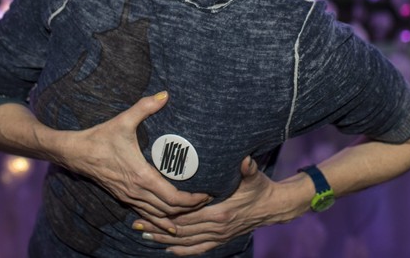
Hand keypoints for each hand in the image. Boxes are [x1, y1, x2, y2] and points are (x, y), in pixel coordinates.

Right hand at [64, 92, 210, 232]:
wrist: (76, 153)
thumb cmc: (101, 138)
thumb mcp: (124, 120)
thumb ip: (145, 107)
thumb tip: (165, 94)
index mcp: (141, 176)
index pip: (173, 198)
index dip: (192, 200)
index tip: (206, 194)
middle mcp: (136, 191)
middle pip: (169, 210)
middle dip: (189, 208)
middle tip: (206, 200)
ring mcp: (129, 197)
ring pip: (157, 215)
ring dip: (175, 215)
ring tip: (192, 209)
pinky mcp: (122, 197)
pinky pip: (145, 213)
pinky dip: (159, 219)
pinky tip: (167, 222)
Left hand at [130, 156, 284, 255]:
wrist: (273, 207)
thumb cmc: (260, 188)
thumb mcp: (254, 176)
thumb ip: (248, 169)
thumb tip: (245, 160)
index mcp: (220, 212)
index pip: (188, 215)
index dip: (167, 215)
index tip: (149, 210)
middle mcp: (217, 227)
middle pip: (181, 230)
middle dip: (158, 228)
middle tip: (137, 223)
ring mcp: (219, 236)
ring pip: (186, 241)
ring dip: (164, 240)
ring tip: (144, 236)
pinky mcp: (221, 239)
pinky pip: (199, 249)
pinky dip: (183, 251)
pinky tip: (168, 249)